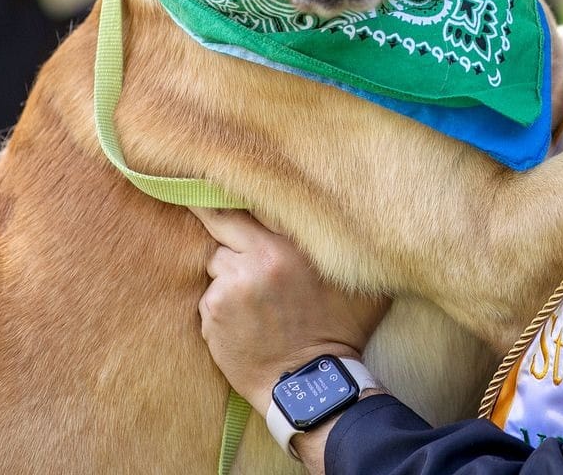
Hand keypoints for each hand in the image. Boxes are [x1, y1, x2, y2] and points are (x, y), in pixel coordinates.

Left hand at [191, 208, 390, 415]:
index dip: (241, 191)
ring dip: (230, 268)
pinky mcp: (214, 311)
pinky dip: (223, 301)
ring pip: (218, 259)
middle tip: (198, 199)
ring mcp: (233, 285)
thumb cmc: (341, 332)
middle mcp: (260, 258)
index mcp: (295, 244)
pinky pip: (211, 292)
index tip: (225, 177)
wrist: (310, 386)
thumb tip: (360, 215)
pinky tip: (245, 318)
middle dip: (215, 214)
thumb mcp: (364, 284)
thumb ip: (353, 247)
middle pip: (223, 220)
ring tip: (255, 294)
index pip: (256, 201)